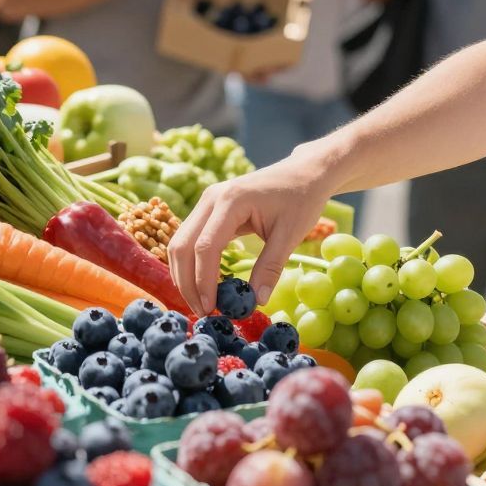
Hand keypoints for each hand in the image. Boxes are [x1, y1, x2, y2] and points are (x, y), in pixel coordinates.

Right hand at [169, 149, 333, 313]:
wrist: (304, 173)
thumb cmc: (301, 198)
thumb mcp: (291, 234)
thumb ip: (271, 267)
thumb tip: (256, 301)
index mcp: (231, 200)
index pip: (204, 248)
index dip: (203, 282)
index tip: (212, 309)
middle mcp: (210, 198)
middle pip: (182, 246)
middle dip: (188, 283)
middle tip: (204, 312)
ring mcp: (207, 202)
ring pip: (180, 243)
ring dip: (186, 275)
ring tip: (202, 303)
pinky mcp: (209, 209)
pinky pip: (190, 239)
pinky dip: (192, 264)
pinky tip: (204, 285)